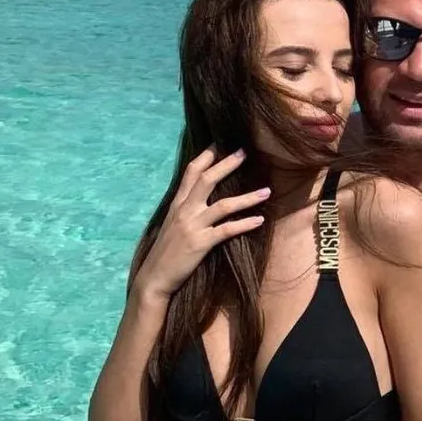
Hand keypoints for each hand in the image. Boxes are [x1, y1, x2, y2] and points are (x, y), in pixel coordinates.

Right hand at [133, 145, 269, 300]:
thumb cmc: (166, 252)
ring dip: (248, 197)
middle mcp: (184, 211)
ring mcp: (192, 226)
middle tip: (244, 152)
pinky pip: (226, 230)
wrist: (154, 277)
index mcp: (177, 204)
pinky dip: (244, 224)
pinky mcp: (200, 244)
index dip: (206, 156)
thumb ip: (186, 208)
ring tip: (267, 191)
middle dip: (227, 164)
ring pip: (223, 205)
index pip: (191, 172)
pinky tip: (259, 220)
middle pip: (207, 180)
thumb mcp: (172, 224)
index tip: (220, 142)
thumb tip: (201, 196)